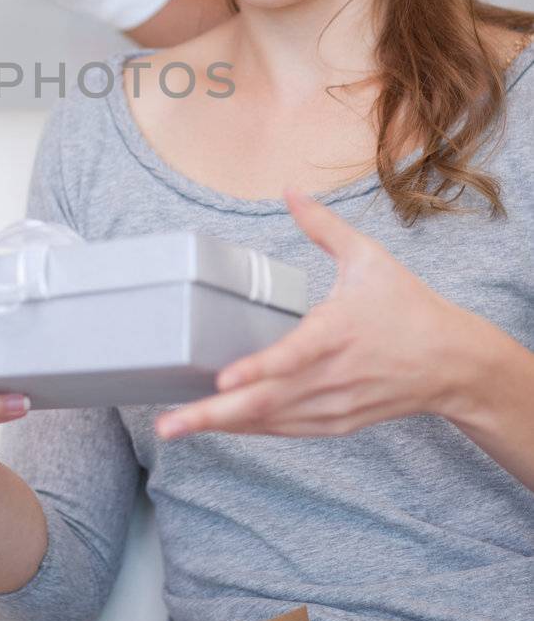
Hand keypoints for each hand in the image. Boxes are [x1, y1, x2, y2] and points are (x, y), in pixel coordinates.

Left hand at [156, 186, 475, 442]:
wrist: (453, 363)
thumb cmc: (408, 307)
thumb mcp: (369, 257)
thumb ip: (323, 226)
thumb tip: (289, 190)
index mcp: (338, 332)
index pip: (293, 356)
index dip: (257, 369)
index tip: (222, 379)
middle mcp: (334, 375)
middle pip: (268, 401)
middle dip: (214, 415)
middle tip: (168, 424)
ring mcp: (335, 405)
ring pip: (272, 421)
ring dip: (224, 426)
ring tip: (176, 427)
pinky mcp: (337, 422)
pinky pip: (287, 430)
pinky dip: (252, 429)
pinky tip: (220, 425)